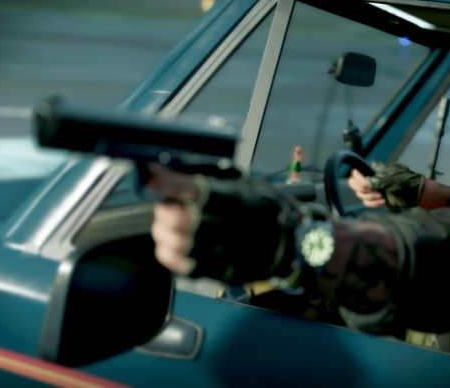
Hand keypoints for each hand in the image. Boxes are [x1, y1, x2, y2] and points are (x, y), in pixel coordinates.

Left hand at [146, 165, 300, 284]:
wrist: (298, 246)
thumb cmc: (272, 211)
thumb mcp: (251, 187)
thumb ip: (217, 184)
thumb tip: (179, 176)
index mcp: (240, 201)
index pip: (197, 191)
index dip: (170, 184)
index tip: (151, 177)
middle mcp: (233, 228)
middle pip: (182, 220)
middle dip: (166, 211)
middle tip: (166, 206)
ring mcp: (228, 254)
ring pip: (181, 245)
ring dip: (165, 233)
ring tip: (166, 225)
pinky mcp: (224, 273)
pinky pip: (187, 267)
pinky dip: (170, 255)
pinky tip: (166, 246)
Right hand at [351, 161, 425, 211]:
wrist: (416, 194)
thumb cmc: (405, 182)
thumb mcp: (388, 180)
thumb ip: (372, 181)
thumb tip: (357, 181)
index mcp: (373, 169)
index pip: (356, 172)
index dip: (358, 180)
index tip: (366, 185)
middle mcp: (371, 177)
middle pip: (355, 185)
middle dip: (364, 190)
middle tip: (375, 192)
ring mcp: (373, 188)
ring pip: (361, 195)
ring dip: (370, 198)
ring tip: (382, 197)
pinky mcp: (377, 198)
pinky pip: (367, 202)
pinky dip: (373, 203)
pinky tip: (383, 202)